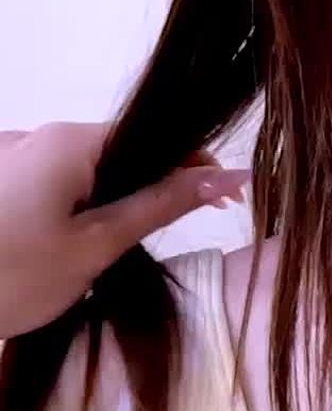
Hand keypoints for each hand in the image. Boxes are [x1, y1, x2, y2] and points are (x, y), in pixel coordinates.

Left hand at [0, 121, 248, 337]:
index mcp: (68, 141)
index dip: (196, 168)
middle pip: (121, 153)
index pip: (156, 136)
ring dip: (111, 207)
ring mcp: (10, 156)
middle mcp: (38, 135)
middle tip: (164, 243)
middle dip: (152, 191)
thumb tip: (230, 176)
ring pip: (87, 173)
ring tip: (107, 255)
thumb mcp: (97, 246)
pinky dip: (75, 212)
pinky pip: (54, 185)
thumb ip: (163, 205)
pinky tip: (67, 251)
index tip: (224, 210)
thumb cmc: (11, 276)